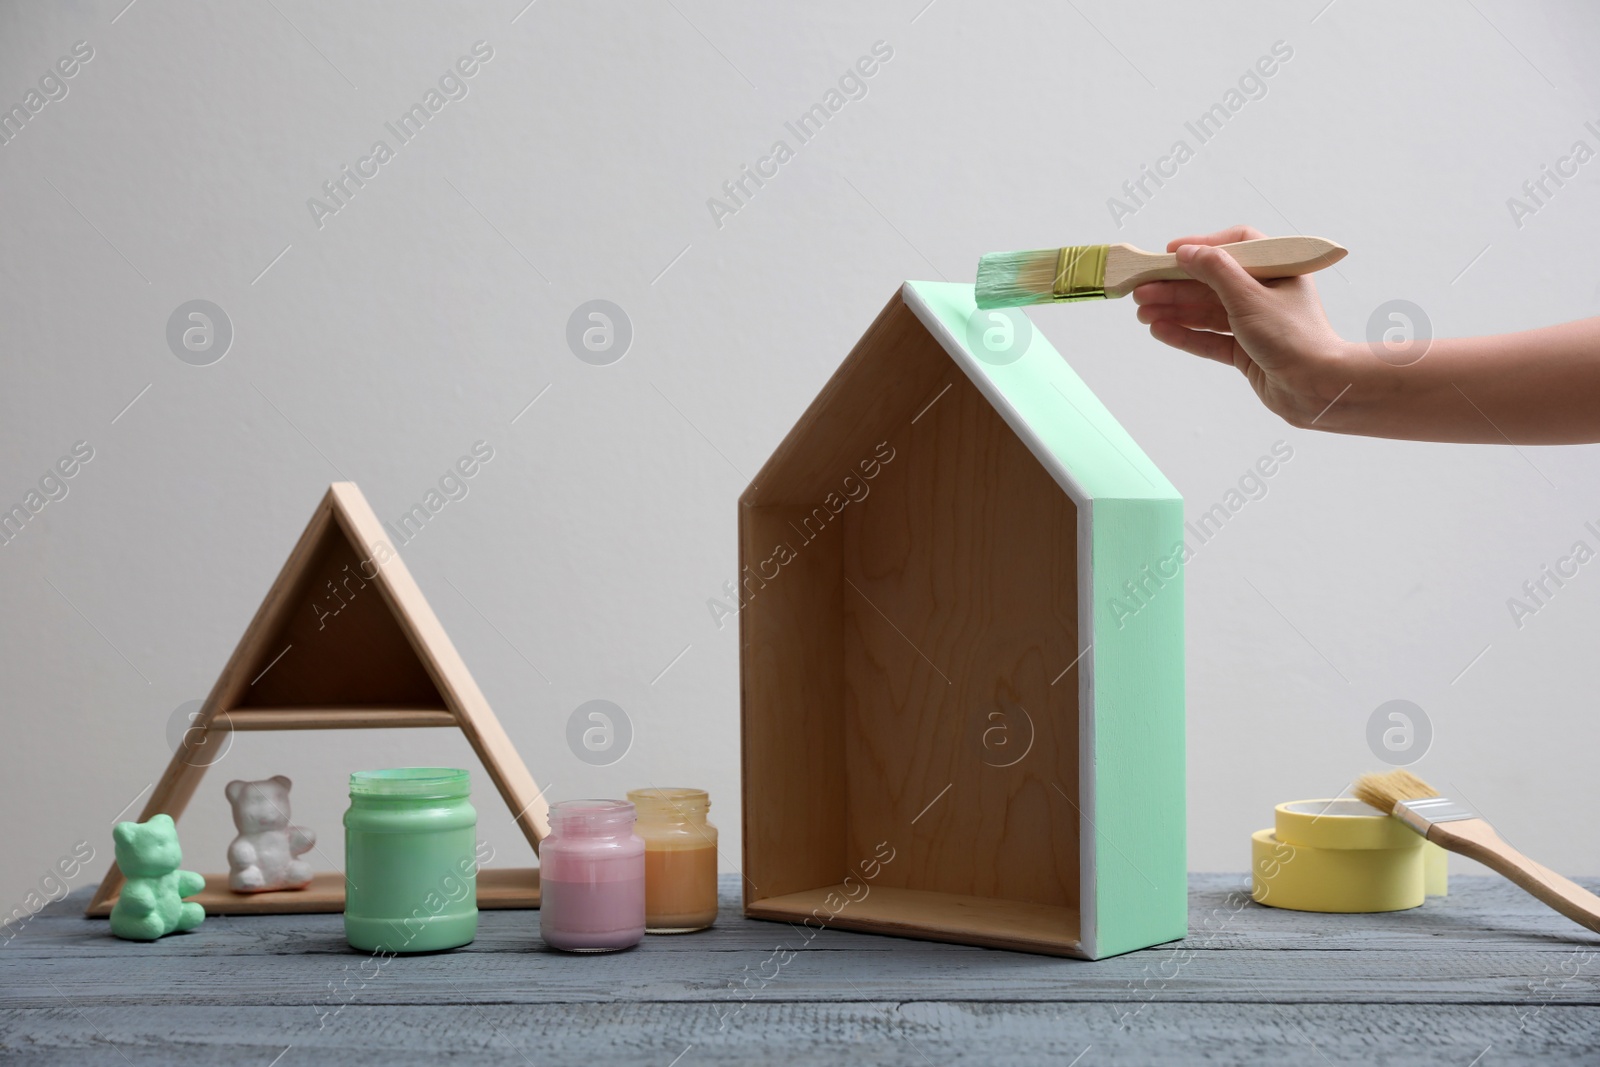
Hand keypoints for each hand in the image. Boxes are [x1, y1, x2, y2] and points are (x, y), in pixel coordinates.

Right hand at [1132, 225, 1355, 428]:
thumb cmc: (1294, 337)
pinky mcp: (1246, 351)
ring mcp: (1255, 323)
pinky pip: (1210, 338)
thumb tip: (1186, 252)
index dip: (1202, 247)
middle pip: (1212, 282)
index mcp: (1277, 269)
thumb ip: (1215, 271)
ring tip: (1142, 312)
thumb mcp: (1249, 296)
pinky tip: (1160, 330)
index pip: (1235, 247)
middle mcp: (1266, 293)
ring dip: (1175, 310)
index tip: (1170, 253)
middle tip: (1142, 289)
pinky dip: (1185, 334)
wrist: (1317, 389)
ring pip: (1207, 312)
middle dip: (1176, 286)